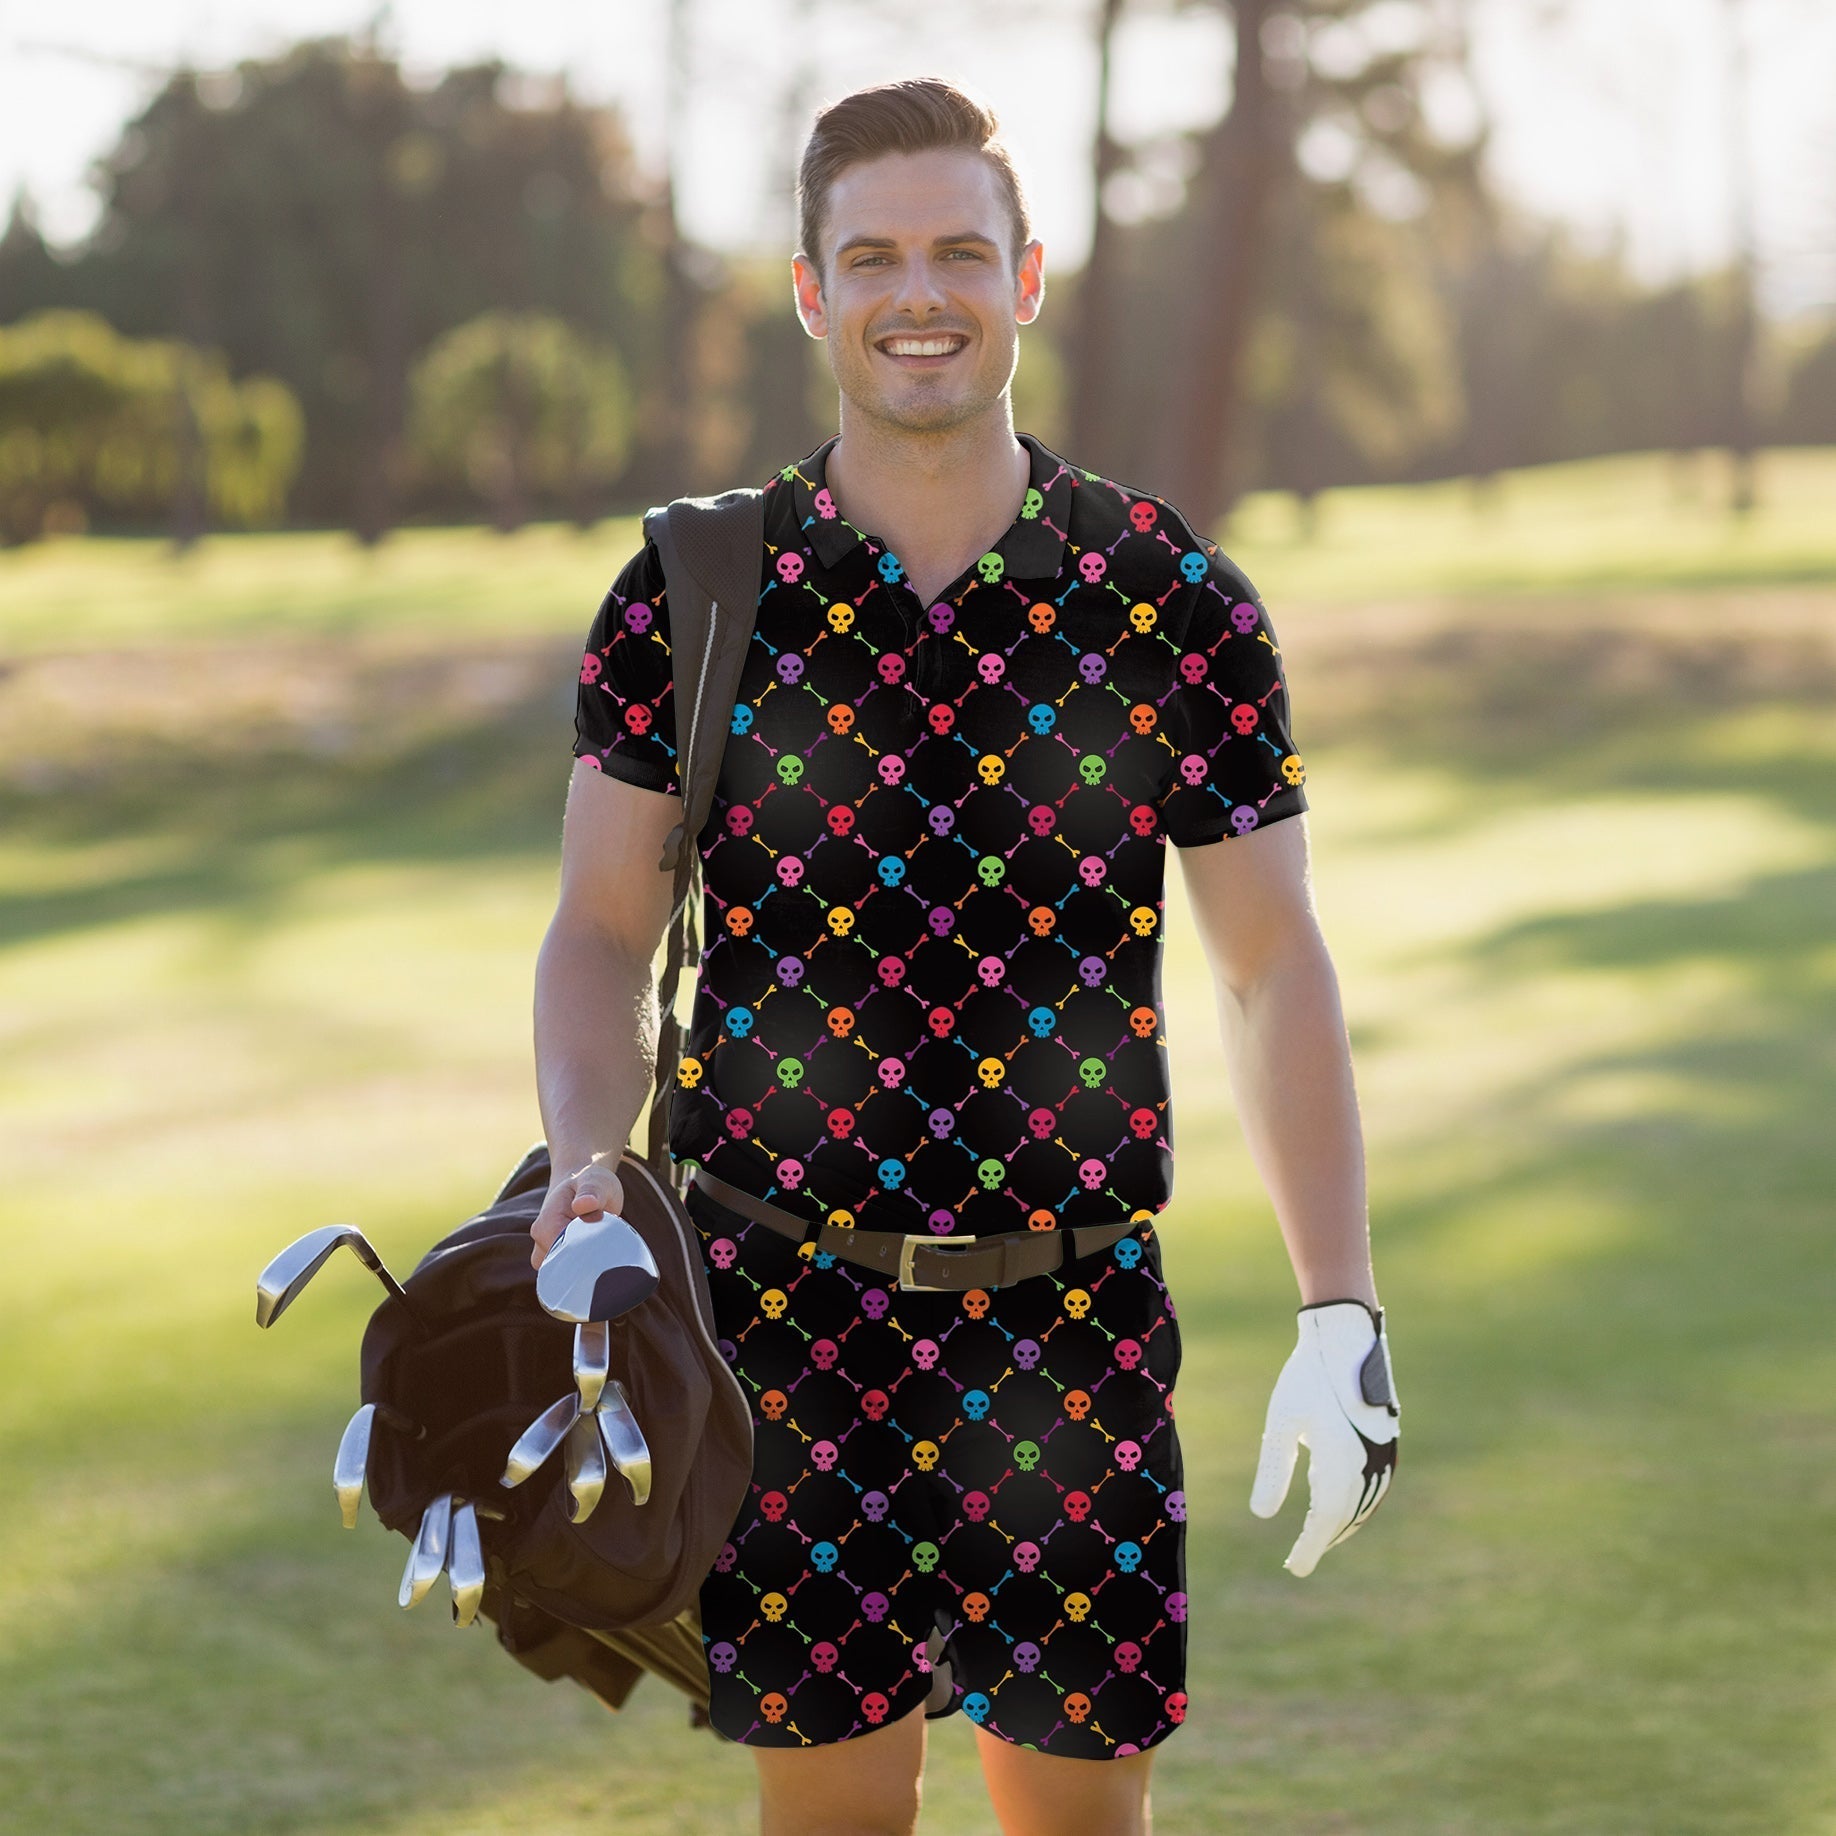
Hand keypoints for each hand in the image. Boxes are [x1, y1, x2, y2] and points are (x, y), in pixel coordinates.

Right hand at [530, 1154, 626, 1270]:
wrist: (581, 1183)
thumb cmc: (590, 1181)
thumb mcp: (596, 1181)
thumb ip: (591, 1192)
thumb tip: (583, 1204)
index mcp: (547, 1223)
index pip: (561, 1255)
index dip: (584, 1255)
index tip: (603, 1249)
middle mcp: (541, 1241)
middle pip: (562, 1269)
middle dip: (585, 1264)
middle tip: (606, 1248)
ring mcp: (547, 1251)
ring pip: (564, 1274)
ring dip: (584, 1266)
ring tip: (602, 1248)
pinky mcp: (557, 1257)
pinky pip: (569, 1273)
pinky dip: (584, 1268)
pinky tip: (598, 1255)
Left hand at [1249, 1300, 1398, 1576]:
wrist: (1345, 1338)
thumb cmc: (1306, 1377)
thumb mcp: (1281, 1422)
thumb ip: (1274, 1470)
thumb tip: (1261, 1515)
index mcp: (1341, 1463)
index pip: (1326, 1521)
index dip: (1311, 1547)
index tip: (1295, 1568)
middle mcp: (1369, 1465)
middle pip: (1346, 1517)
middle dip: (1323, 1539)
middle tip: (1300, 1559)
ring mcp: (1383, 1455)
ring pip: (1363, 1505)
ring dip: (1341, 1524)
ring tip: (1318, 1537)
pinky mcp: (1387, 1444)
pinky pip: (1375, 1487)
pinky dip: (1357, 1504)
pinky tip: (1338, 1504)